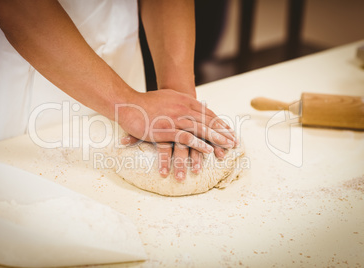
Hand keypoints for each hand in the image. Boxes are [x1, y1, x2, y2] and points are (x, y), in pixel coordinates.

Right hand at [117, 89, 235, 152]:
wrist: (128, 104)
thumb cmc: (146, 102)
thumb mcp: (168, 97)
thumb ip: (180, 102)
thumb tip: (190, 105)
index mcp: (185, 100)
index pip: (208, 112)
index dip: (220, 122)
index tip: (230, 131)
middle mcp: (183, 108)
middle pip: (208, 121)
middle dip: (223, 132)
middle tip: (234, 142)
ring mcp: (176, 118)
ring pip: (201, 129)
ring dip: (216, 139)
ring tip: (227, 148)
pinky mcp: (167, 129)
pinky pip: (187, 138)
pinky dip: (199, 144)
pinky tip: (208, 151)